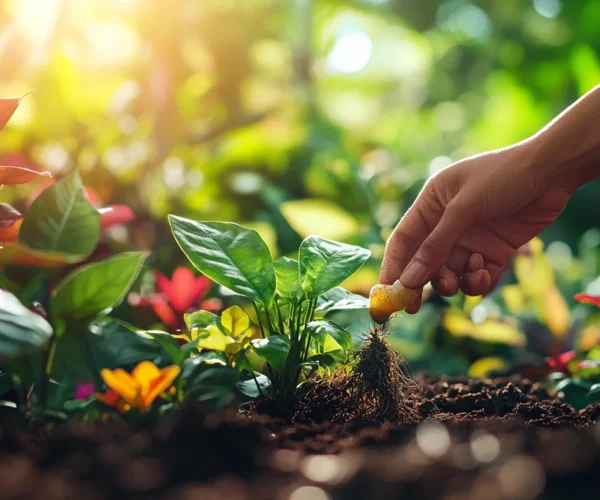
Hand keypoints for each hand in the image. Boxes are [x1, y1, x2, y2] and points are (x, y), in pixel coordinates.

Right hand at [380, 144, 572, 312]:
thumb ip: (435, 246)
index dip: (392, 268)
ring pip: (451, 274)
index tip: (386, 295)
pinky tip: (486, 272)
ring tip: (468, 276)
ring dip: (454, 282)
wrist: (554, 169)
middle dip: (420, 284)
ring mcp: (470, 240)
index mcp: (431, 205)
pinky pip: (477, 277)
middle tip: (414, 307)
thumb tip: (408, 281)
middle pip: (424, 263)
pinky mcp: (494, 252)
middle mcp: (446, 225)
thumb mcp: (464, 208)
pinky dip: (478, 282)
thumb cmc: (503, 176)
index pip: (403, 242)